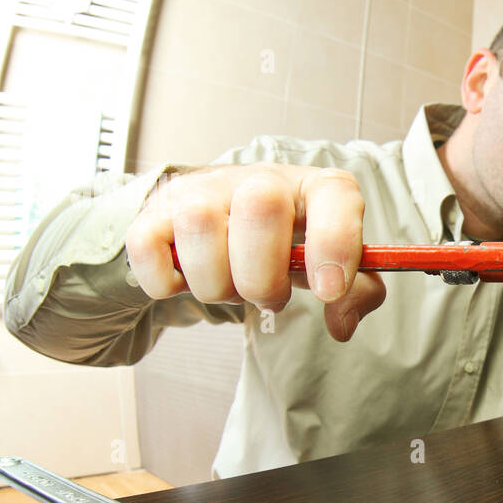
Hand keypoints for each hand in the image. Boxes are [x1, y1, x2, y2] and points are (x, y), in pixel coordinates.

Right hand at [126, 163, 385, 341]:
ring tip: (230, 286)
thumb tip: (342, 323)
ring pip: (199, 226)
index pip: (334, 194)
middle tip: (268, 294)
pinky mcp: (154, 213)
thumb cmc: (287, 244)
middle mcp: (258, 178)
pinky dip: (166, 283)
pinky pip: (148, 248)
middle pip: (259, 208)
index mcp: (313, 187)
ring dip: (216, 283)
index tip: (327, 290)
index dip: (335, 243)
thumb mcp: (332, 265)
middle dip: (264, 276)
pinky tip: (188, 282)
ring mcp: (201, 190)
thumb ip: (354, 293)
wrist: (225, 218)